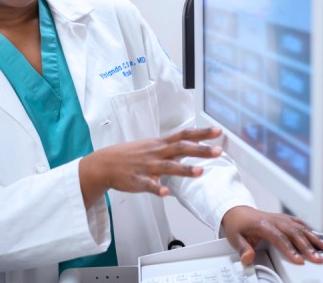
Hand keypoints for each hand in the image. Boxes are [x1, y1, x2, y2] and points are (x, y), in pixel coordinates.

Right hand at [79, 127, 222, 207]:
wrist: (104, 164)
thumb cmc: (129, 155)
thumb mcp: (150, 145)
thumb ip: (169, 146)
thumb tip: (189, 143)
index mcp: (160, 144)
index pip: (184, 135)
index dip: (201, 133)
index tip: (218, 131)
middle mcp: (156, 153)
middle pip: (181, 148)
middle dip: (200, 150)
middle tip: (218, 151)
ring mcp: (147, 166)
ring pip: (168, 166)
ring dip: (184, 169)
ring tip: (200, 171)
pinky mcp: (138, 180)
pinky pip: (149, 184)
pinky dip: (157, 188)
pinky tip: (165, 191)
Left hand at [221, 206, 322, 265]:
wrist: (237, 210)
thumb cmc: (238, 224)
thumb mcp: (234, 237)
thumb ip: (242, 249)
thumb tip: (247, 259)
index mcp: (262, 225)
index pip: (279, 237)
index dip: (290, 249)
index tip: (299, 260)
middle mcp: (274, 220)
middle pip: (294, 233)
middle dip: (308, 246)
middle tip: (318, 259)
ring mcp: (281, 218)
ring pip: (301, 227)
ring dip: (315, 238)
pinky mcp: (285, 218)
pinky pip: (300, 223)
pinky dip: (312, 231)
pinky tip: (321, 238)